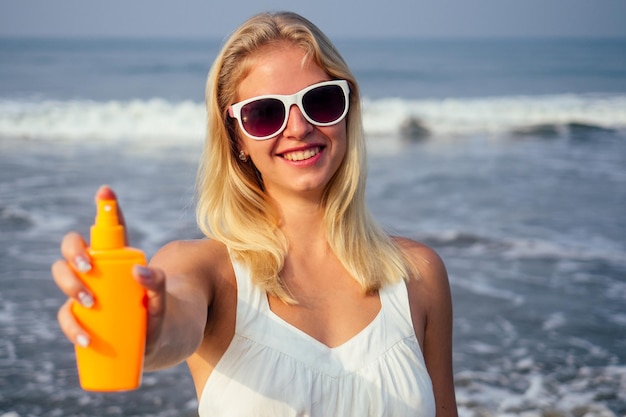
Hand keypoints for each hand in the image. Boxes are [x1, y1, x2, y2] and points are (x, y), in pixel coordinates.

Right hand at [51, 185, 165, 352]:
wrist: (160, 343)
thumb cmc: (161, 313)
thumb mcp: (163, 299)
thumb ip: (159, 284)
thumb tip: (139, 271)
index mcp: (118, 260)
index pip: (109, 232)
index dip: (106, 209)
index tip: (106, 191)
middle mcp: (98, 272)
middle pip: (73, 250)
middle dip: (74, 255)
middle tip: (88, 268)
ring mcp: (87, 294)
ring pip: (64, 278)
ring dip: (70, 286)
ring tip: (89, 305)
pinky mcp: (83, 319)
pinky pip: (67, 316)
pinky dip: (72, 327)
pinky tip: (85, 338)